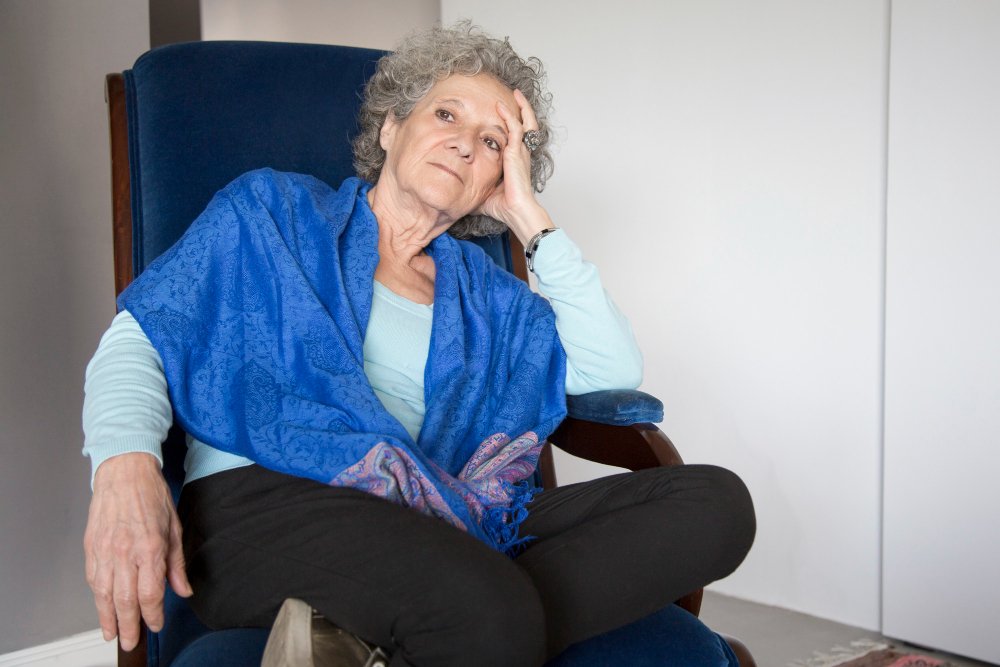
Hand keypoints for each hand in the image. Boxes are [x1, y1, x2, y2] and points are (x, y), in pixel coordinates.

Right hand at [84, 453, 191, 650]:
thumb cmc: (151, 495)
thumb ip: (177, 563)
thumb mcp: (175, 528)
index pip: (150, 594)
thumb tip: (183, 589)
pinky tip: (102, 607)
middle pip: (125, 600)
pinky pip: (93, 579)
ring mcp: (105, 551)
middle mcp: (125, 553)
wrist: (124, 472)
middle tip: (130, 641)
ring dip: (108, 617)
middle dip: (128, 625)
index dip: (153, 614)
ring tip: (112, 633)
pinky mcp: (91, 547)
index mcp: (150, 548)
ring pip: (104, 594)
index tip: (156, 624)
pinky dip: (97, 597)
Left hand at [477, 89, 554, 244]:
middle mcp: (521, 154)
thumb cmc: (502, 206)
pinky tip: (500, 107)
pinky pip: (515, 128)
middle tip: (516, 96)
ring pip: (525, 122)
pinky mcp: (516, 153)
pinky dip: (509, 115)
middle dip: (522, 109)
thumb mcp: (482, 190)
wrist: (514, 211)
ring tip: (514, 93)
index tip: (505, 114)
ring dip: (520, 107)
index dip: (514, 124)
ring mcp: (520, 152)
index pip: (517, 137)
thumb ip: (472, 185)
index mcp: (515, 161)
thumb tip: (457, 191)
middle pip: (527, 125)